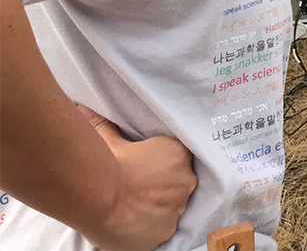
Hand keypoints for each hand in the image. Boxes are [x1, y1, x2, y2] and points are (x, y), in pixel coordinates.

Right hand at [76, 104, 196, 250]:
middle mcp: (186, 181)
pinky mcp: (165, 233)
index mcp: (179, 154)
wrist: (103, 198)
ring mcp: (177, 209)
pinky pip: (161, 227)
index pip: (178, 156)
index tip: (148, 164)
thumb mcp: (110, 138)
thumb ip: (105, 124)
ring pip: (172, 205)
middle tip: (139, 183)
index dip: (163, 161)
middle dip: (163, 182)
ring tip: (135, 202)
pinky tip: (135, 219)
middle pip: (179, 181)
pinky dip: (150, 224)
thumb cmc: (110, 163)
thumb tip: (85, 108)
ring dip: (158, 204)